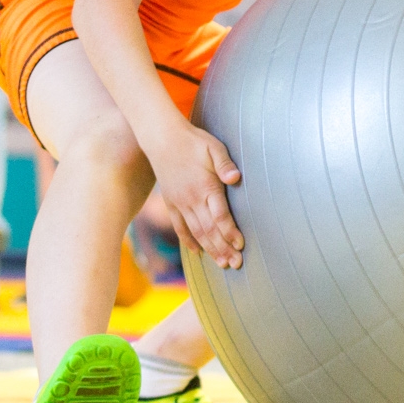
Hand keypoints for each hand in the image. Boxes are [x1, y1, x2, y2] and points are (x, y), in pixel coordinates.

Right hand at [148, 122, 244, 267]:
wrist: (162, 138)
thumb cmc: (193, 141)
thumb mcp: (213, 147)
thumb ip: (225, 164)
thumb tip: (235, 179)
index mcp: (205, 187)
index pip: (220, 216)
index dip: (230, 233)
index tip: (241, 245)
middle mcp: (191, 199)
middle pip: (209, 230)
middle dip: (223, 248)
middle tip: (236, 264)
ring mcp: (179, 203)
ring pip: (196, 232)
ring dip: (210, 249)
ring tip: (222, 264)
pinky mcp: (171, 203)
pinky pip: (180, 227)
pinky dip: (189, 241)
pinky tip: (198, 252)